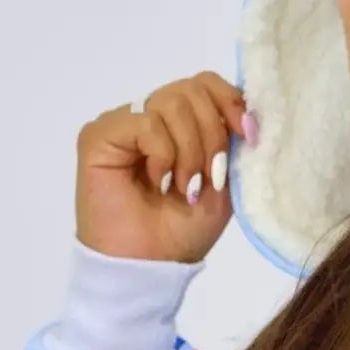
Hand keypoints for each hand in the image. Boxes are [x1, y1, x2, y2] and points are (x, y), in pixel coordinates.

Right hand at [75, 70, 254, 265]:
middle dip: (212, 135)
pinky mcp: (99, 134)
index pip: (206, 84)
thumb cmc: (183, 230)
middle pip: (193, 89)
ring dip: (189, 151)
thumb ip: (233, 142)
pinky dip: (163, 155)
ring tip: (183, 188)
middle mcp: (150, 115)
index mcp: (180, 124)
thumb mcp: (225, 182)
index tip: (248, 136)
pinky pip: (146, 122)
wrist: (149, 266)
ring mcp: (123, 122)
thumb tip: (250, 111)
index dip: (231, 102)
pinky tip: (156, 183)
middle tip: (209, 179)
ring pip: (171, 102)